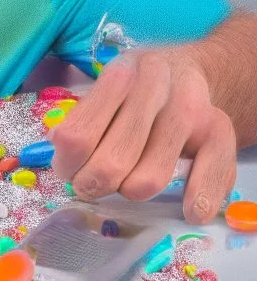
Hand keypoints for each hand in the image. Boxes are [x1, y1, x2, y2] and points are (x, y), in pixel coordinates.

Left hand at [50, 48, 236, 223]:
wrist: (185, 70)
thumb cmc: (133, 89)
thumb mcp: (101, 90)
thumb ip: (79, 119)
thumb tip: (60, 149)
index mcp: (118, 76)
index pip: (77, 138)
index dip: (67, 166)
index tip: (69, 170)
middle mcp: (155, 88)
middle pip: (111, 164)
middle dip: (93, 184)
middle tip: (91, 183)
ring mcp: (190, 109)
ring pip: (149, 178)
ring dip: (130, 191)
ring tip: (125, 181)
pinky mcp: (220, 128)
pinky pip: (212, 175)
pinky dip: (199, 201)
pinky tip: (189, 210)